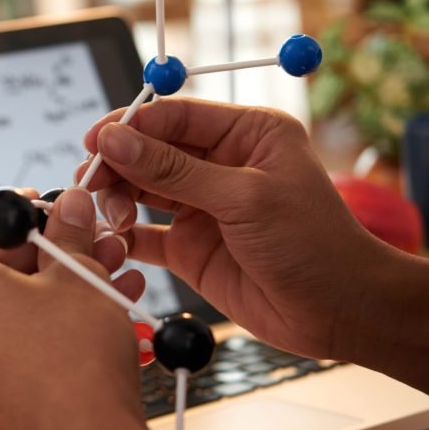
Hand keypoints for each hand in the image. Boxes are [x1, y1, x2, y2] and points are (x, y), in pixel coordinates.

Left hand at [0, 187, 145, 429]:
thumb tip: (72, 204)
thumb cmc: (71, 359)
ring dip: (65, 277)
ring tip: (114, 265)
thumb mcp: (77, 274)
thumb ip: (69, 230)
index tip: (49, 203)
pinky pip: (20, 328)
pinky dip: (57, 311)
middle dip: (51, 245)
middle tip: (92, 233)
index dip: (15, 207)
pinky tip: (107, 299)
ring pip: (15, 296)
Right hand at [77, 98, 391, 360]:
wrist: (340, 313)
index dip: (131, 125)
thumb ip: (174, 171)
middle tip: (88, 180)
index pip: (175, 116)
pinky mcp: (189, 247)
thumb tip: (115, 141)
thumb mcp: (244, 198)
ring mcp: (202, 206)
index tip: (94, 140)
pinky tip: (111, 239)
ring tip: (106, 214)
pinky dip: (123, 235)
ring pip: (140, 189)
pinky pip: (144, 234)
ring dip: (116, 198)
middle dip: (117, 164)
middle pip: (150, 151)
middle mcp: (220, 164)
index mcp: (246, 133)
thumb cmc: (313, 244)